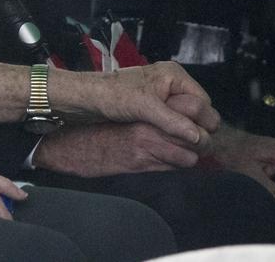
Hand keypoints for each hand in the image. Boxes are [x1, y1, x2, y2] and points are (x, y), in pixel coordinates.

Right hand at [32, 122, 200, 175]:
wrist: (72, 145)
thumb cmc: (97, 127)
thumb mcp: (126, 113)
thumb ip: (150, 113)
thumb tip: (178, 117)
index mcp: (145, 107)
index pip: (190, 107)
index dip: (202, 117)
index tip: (201, 123)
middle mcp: (148, 125)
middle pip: (196, 133)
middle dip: (202, 140)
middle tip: (200, 142)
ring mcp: (146, 145)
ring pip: (190, 154)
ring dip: (191, 156)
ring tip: (184, 154)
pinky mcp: (140, 163)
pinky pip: (174, 167)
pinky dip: (177, 166)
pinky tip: (168, 162)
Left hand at [52, 61, 215, 145]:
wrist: (85, 97)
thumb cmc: (113, 96)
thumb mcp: (145, 108)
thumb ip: (173, 121)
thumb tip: (200, 137)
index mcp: (174, 75)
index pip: (204, 103)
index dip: (202, 123)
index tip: (198, 142)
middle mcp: (171, 82)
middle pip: (197, 110)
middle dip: (194, 127)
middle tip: (190, 147)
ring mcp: (162, 93)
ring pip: (184, 117)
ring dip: (182, 131)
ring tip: (177, 146)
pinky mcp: (152, 104)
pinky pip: (172, 119)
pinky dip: (171, 130)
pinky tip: (166, 141)